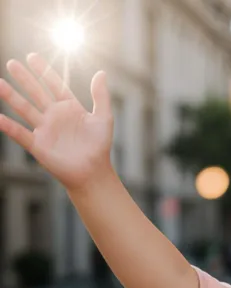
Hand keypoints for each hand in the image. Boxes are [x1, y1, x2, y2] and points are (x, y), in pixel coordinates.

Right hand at [0, 54, 113, 190]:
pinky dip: (10, 127)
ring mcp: (44, 130)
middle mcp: (54, 116)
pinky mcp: (38, 146)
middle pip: (36, 93)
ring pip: (25, 109)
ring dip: (12, 97)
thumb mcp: (103, 118)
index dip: (43, 71)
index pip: (54, 85)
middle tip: (11, 63)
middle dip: (24, 79)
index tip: (31, 56)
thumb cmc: (100, 146)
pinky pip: (21, 134)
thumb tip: (101, 72)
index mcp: (69, 108)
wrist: (94, 171)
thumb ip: (100, 96)